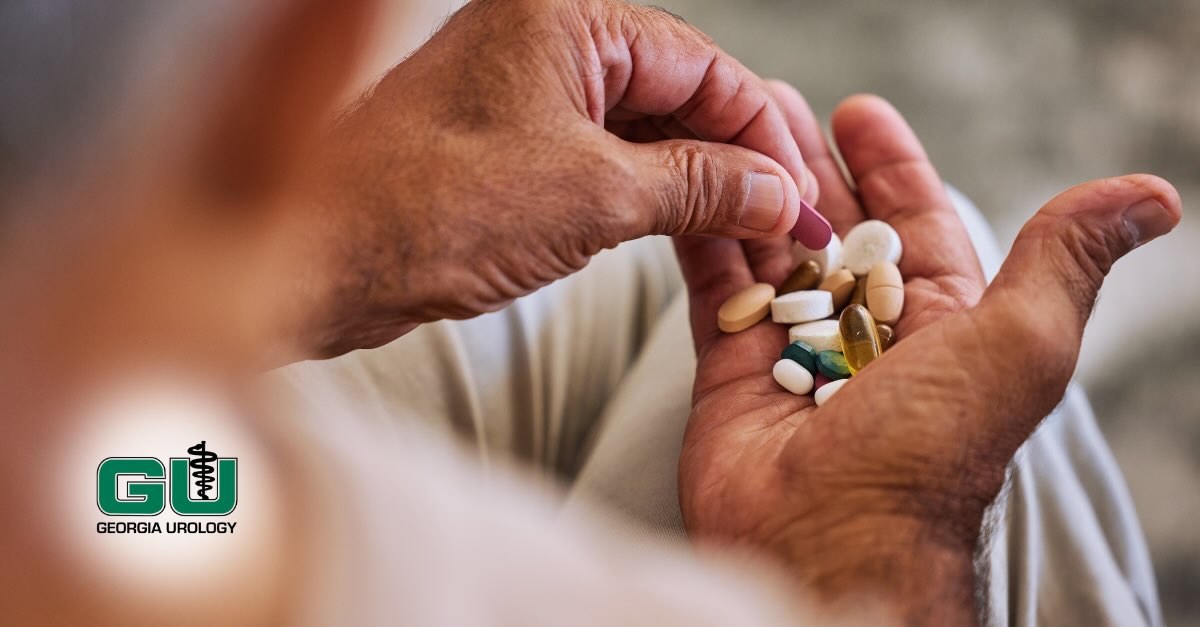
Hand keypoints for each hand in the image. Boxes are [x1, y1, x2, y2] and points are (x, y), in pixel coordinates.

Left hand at [296, 0, 832, 357]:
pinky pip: (603, 164)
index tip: (799, 191)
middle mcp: (546, 44)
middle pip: (677, 95)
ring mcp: (526, 97)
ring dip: (696, 187)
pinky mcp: (511, 150)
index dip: (761, 132)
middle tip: (784, 223)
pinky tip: (688, 236)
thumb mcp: (594, 196)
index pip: (701, 63)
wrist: (325, 259)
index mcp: (567, 18)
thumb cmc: (434, 206)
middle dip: (734, 162)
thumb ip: (699, 186)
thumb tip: (776, 190)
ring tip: (749, 239)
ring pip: (642, 134)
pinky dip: (648, 201)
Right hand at [675, 88, 1180, 623]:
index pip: (915, 225)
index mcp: (941, 327)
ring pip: (774, 252)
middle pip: (836, 229)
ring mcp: (797, 353)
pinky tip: (695, 193)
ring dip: (755, 192)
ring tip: (727, 132)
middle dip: (810, 167)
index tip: (858, 113)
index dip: (892, 166)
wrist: (827, 541)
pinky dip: (706, 241)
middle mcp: (868, 338)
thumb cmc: (930, 450)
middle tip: (773, 106)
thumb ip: (1063, 260)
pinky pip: (719, 291)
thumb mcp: (1018, 342)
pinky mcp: (733, 373)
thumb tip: (1152, 196)